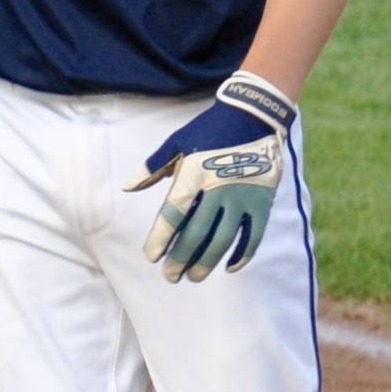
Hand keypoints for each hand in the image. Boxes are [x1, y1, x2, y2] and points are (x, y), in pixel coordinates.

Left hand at [127, 73, 295, 282]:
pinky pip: (254, 236)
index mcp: (194, 175)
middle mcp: (218, 189)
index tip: (151, 256)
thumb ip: (153, 167)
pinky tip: (229, 268)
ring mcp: (243, 197)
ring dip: (207, 262)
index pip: (173, 214)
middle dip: (180, 258)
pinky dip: (243, 255)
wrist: (254, 115)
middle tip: (170, 276)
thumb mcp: (177, 141)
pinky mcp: (262, 202)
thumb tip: (127, 187)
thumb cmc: (210, 129)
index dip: (161, 238)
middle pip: (196, 233)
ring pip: (223, 240)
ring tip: (194, 276)